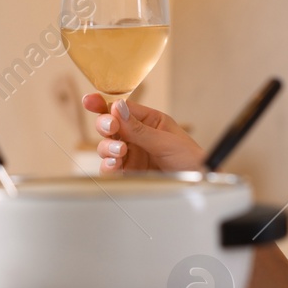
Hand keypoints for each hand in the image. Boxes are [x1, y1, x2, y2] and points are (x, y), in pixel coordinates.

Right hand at [83, 94, 204, 172]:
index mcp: (148, 121)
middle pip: (109, 126)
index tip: (89, 101)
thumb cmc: (190, 159)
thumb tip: (117, 108)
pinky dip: (107, 166)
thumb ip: (139, 129)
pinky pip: (110, 168)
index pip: (122, 109)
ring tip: (119, 151)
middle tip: (111, 127)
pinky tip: (114, 165)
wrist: (198, 186)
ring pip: (106, 146)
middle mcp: (136, 136)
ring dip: (108, 147)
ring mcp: (131, 155)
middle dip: (106, 125)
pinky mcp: (128, 173)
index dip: (104, 104)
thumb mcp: (166, 141)